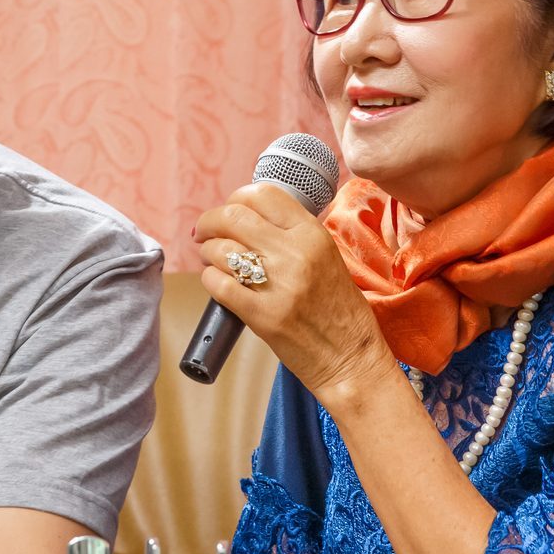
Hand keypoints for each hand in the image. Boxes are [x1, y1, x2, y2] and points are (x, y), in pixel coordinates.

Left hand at [194, 182, 395, 408]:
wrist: (350, 358)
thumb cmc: (340, 311)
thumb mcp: (327, 258)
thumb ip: (293, 236)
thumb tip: (248, 219)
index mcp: (313, 234)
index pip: (262, 194)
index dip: (236, 198)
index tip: (228, 210)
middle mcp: (294, 253)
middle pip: (233, 216)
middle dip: (210, 221)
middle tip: (203, 231)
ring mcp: (277, 284)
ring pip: (221, 248)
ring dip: (207, 251)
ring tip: (210, 259)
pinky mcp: (261, 315)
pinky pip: (218, 284)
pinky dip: (209, 279)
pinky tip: (215, 282)